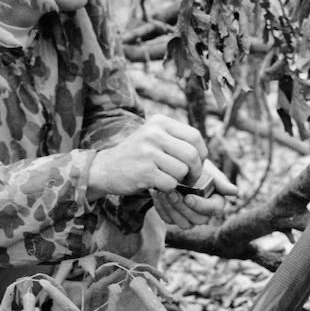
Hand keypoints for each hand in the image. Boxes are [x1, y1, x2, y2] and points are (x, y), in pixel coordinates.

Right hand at [87, 115, 208, 199]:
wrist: (105, 168)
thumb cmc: (136, 155)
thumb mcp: (153, 137)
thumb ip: (176, 139)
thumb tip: (204, 154)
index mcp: (159, 122)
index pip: (195, 136)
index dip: (202, 153)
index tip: (196, 163)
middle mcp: (154, 133)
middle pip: (192, 154)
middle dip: (196, 171)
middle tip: (189, 178)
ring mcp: (148, 152)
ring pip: (182, 171)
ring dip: (178, 180)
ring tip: (166, 177)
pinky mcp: (144, 171)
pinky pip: (171, 183)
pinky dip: (167, 188)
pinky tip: (156, 184)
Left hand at [152, 162, 237, 228]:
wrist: (173, 165)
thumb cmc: (193, 165)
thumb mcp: (206, 169)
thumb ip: (219, 180)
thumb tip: (235, 192)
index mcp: (216, 201)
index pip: (214, 209)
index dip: (201, 205)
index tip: (188, 197)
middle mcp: (205, 213)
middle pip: (198, 220)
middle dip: (183, 207)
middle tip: (171, 193)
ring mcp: (189, 217)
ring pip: (183, 224)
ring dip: (172, 209)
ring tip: (163, 192)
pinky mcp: (174, 218)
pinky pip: (169, 220)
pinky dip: (162, 208)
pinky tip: (158, 194)